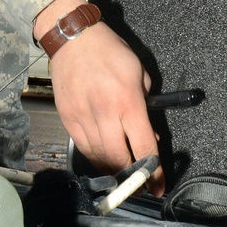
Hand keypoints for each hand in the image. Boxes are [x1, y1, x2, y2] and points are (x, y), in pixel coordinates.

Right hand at [33, 0, 163, 193]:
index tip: (158, 188)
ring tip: (123, 172)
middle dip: (132, 176)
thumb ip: (146, 106)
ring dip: (113, 169)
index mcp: (127, 101)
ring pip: (99, 158)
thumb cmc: (110, 52)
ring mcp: (82, 117)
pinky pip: (83, 148)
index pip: (143, 146)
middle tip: (140, 183)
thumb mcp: (139, 73)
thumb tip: (148, 136)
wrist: (73, 39)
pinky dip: (95, 158)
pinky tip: (104, 158)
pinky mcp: (67, 118)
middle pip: (119, 159)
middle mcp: (104, 112)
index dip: (153, 172)